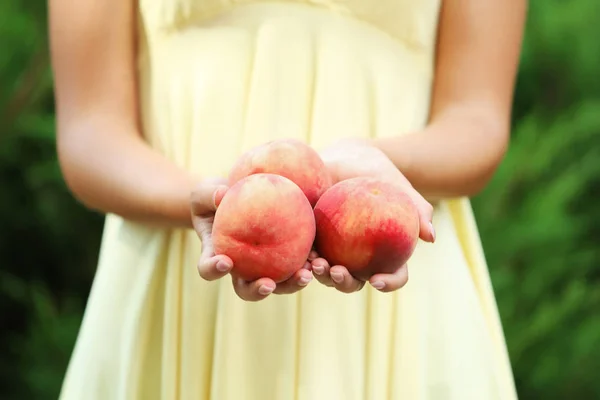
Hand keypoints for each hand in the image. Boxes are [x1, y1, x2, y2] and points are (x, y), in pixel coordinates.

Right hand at [190, 177, 312, 301]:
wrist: (234, 198)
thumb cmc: (213, 195)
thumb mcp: (206, 192)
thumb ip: (211, 195)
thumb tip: (220, 193)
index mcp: (216, 255)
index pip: (209, 268)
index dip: (214, 269)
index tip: (225, 261)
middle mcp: (239, 268)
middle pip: (246, 289)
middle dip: (258, 291)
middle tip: (269, 284)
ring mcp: (262, 265)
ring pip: (277, 284)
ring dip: (291, 284)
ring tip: (306, 275)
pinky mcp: (284, 256)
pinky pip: (296, 264)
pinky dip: (308, 264)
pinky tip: (320, 257)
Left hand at [310, 138, 434, 292]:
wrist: (348, 158)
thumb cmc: (379, 173)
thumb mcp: (399, 186)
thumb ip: (418, 209)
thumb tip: (430, 237)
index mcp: (386, 254)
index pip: (393, 276)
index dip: (387, 283)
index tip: (376, 280)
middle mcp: (359, 259)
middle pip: (354, 282)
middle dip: (344, 283)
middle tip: (337, 271)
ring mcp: (334, 252)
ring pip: (327, 273)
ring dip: (320, 274)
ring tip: (315, 263)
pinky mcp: (312, 240)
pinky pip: (307, 254)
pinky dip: (303, 258)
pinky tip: (300, 253)